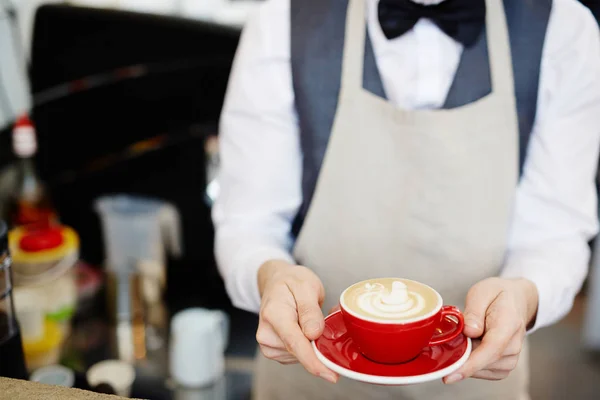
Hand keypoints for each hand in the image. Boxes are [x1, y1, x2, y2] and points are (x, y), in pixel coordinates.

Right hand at [256, 260, 337, 382]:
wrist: (276, 282)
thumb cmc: (291, 282)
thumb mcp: (306, 285)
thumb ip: (310, 310)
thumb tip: (313, 334)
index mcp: (274, 314)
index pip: (295, 343)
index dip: (313, 362)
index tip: (330, 374)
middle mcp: (267, 334)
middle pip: (300, 351)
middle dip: (319, 343)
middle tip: (324, 318)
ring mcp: (269, 345)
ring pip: (302, 355)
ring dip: (313, 343)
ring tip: (310, 319)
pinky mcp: (275, 351)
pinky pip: (299, 354)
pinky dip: (308, 345)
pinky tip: (305, 328)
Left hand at [444, 277, 537, 383]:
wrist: (515, 300)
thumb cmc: (497, 295)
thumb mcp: (481, 292)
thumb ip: (474, 312)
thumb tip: (469, 331)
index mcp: (509, 324)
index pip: (491, 349)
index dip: (471, 364)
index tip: (451, 374)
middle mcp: (514, 344)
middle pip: (484, 361)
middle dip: (463, 355)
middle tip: (455, 335)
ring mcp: (512, 357)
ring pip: (482, 369)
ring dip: (467, 358)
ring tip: (468, 337)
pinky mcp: (505, 365)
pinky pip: (484, 372)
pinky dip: (472, 364)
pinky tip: (471, 347)